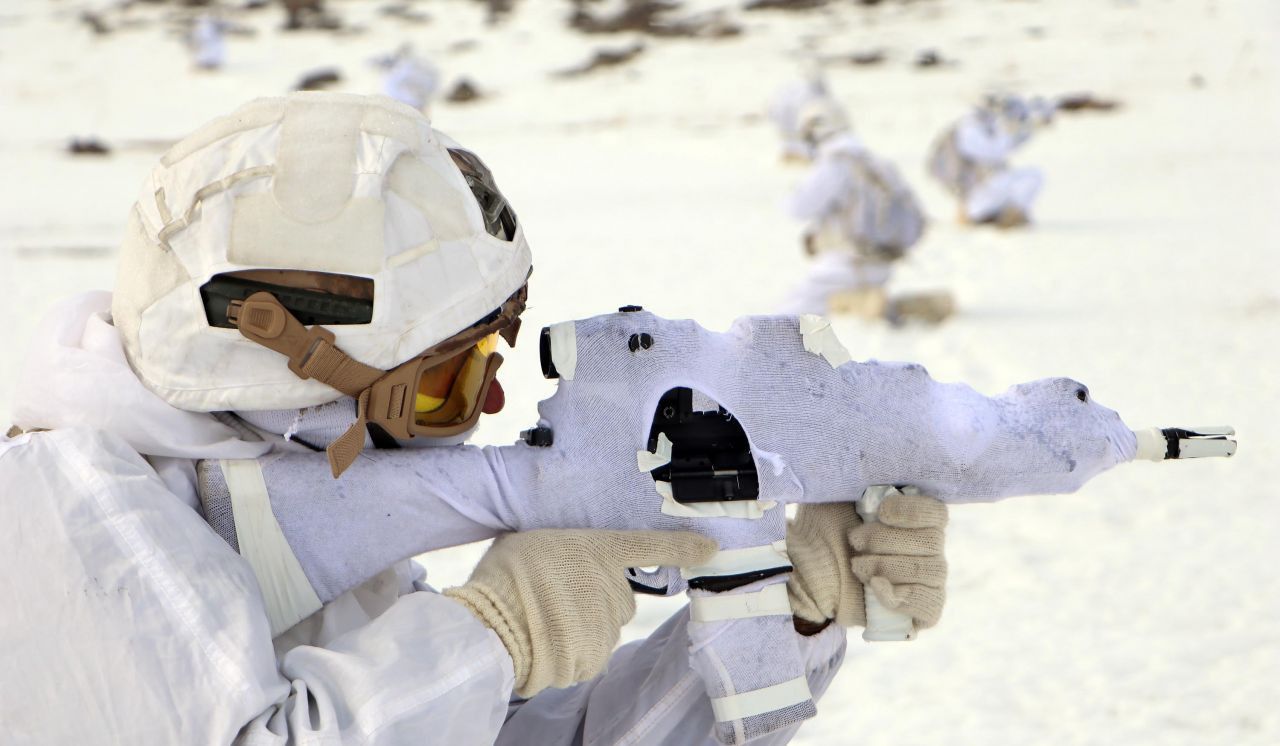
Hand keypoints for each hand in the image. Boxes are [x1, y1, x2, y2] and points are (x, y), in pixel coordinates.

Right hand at [445, 529, 716, 696]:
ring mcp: (605, 626)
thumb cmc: (505, 575)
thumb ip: (562, 550)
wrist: (491, 624)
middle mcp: (611, 588)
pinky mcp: (594, 658)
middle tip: (556, 597)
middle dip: (595, 599)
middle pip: (618, 598)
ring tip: (543, 621)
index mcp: (599, 551)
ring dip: (580, 627)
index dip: (683, 547)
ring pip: (602, 628)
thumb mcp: (533, 540)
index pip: (651, 546)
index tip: (710, 549)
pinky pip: (588, 655)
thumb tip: (561, 558)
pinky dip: (570, 653)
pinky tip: (544, 643)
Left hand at [786, 494, 947, 633]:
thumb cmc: (823, 529)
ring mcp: (926, 581)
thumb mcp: (837, 494)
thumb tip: (877, 459)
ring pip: (932, 571)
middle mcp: (927, 547)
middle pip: (933, 542)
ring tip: (857, 566)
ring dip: (888, 566)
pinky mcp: (919, 611)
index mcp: (913, 515)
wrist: (805, 572)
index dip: (912, 511)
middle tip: (855, 541)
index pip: (937, 512)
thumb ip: (861, 478)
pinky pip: (931, 605)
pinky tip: (876, 589)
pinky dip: (902, 597)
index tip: (879, 512)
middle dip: (887, 540)